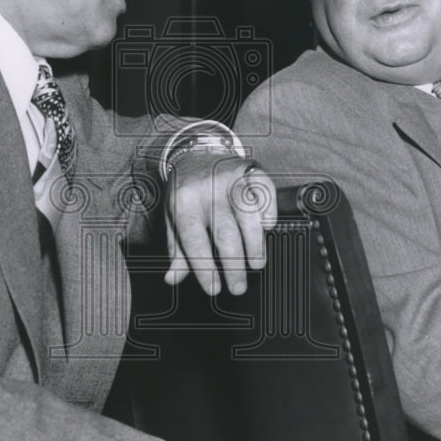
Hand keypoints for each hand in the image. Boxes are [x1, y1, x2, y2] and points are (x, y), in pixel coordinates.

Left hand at [164, 153, 276, 295]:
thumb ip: (176, 250)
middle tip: (238, 286)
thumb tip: (172, 278)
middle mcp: (207, 189)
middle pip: (223, 231)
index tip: (214, 288)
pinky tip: (267, 228)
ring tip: (256, 264)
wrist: (195, 152)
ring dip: (254, 241)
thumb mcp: (172, 218)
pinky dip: (268, 210)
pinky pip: (264, 191)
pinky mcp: (250, 170)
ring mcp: (230, 178)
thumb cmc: (185, 191)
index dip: (204, 268)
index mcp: (183, 202)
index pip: (194, 240)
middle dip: (233, 264)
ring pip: (247, 212)